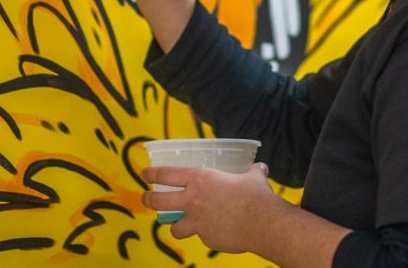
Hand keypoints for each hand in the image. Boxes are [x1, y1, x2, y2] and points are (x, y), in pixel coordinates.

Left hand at [141, 163, 281, 253]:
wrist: (262, 223)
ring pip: (175, 228)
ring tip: (183, 224)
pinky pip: (203, 237)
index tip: (144, 173)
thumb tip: (260, 167)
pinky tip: (220, 231)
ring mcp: (198, 223)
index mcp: (200, 180)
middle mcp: (193, 201)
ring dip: (178, 226)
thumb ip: (253, 172)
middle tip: (146, 198)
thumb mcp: (253, 177)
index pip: (167, 174)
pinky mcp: (207, 239)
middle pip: (158, 202)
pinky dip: (208, 234)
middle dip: (149, 200)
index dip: (152, 173)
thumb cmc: (255, 195)